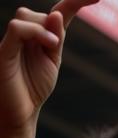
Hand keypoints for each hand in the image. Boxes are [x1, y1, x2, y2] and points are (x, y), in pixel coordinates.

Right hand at [0, 0, 96, 135]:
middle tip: (57, 44)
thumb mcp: (52, 63)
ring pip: (26, 15)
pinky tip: (49, 44)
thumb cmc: (34, 87)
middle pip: (38, 13)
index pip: (58, 13)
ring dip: (44, 27)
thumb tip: (57, 16)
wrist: (20, 111)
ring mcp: (12, 41)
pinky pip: (17, 28)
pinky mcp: (4, 50)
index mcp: (38, 37)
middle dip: (53, 22)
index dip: (75, 3)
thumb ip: (56, 41)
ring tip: (53, 46)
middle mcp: (24, 35)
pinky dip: (35, 31)